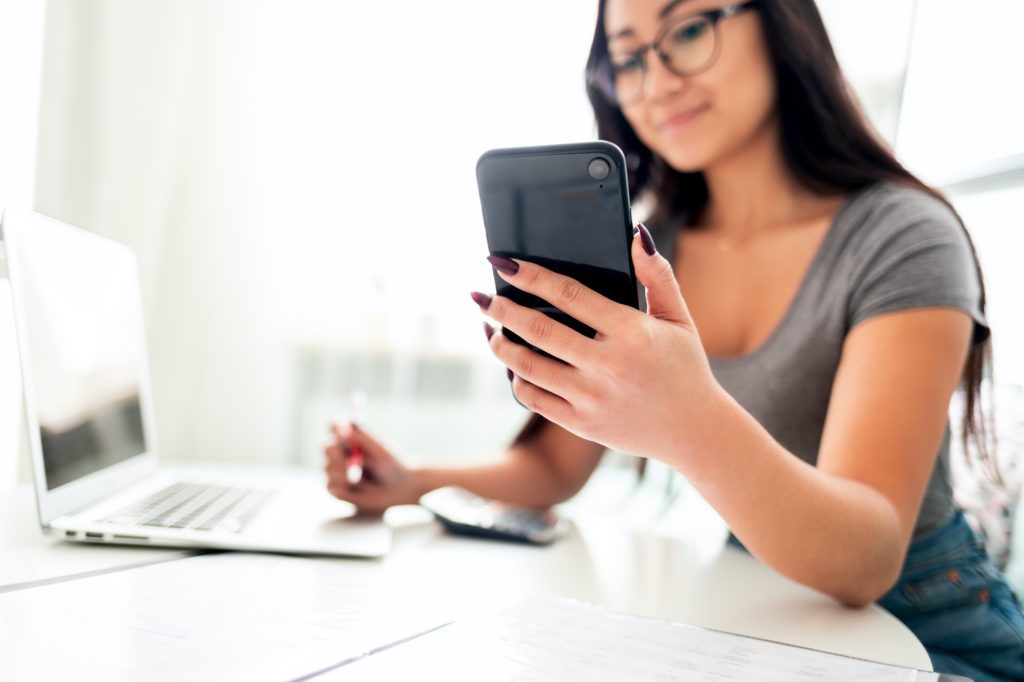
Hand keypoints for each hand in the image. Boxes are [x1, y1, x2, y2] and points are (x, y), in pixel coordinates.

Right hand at [324, 422, 421, 513]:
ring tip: (361, 479)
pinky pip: (331, 487)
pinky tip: (358, 489)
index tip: (341, 430)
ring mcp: (336, 470)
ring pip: (328, 469)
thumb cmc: (393, 465)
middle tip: (351, 463)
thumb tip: (344, 427)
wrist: (400, 489)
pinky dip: (344, 489)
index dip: (335, 427)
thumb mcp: (381, 449)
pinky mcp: (336, 488)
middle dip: (338, 456)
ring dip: (343, 474)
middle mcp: (340, 452)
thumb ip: (363, 437)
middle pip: (326, 448)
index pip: (335, 426)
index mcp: (351, 437)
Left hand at [475, 225, 720, 463]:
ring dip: (501, 344)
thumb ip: (657, 275)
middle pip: (538, 329)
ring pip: (528, 366)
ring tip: (489, 329)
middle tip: (481, 296)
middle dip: (502, 309)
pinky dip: (517, 379)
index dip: (532, 276)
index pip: (570, 295)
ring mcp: (592, 398)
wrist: (694, 431)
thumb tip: (635, 234)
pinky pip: (534, 398)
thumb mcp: (678, 319)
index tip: (504, 264)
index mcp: (632, 333)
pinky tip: (512, 365)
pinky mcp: (581, 424)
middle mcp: (609, 365)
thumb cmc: (684, 368)